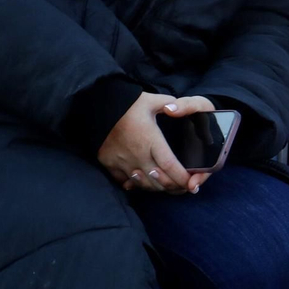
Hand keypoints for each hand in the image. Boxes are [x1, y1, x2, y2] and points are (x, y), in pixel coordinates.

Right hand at [98, 92, 216, 194]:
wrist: (97, 105)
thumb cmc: (128, 103)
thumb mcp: (153, 100)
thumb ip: (173, 104)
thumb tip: (182, 111)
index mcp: (150, 140)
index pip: (169, 166)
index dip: (182, 178)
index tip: (191, 183)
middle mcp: (137, 155)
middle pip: (159, 181)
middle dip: (174, 187)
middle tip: (184, 187)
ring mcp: (121, 162)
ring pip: (143, 185)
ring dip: (157, 187)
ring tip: (168, 185)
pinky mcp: (109, 164)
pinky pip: (126, 181)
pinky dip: (138, 184)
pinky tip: (146, 181)